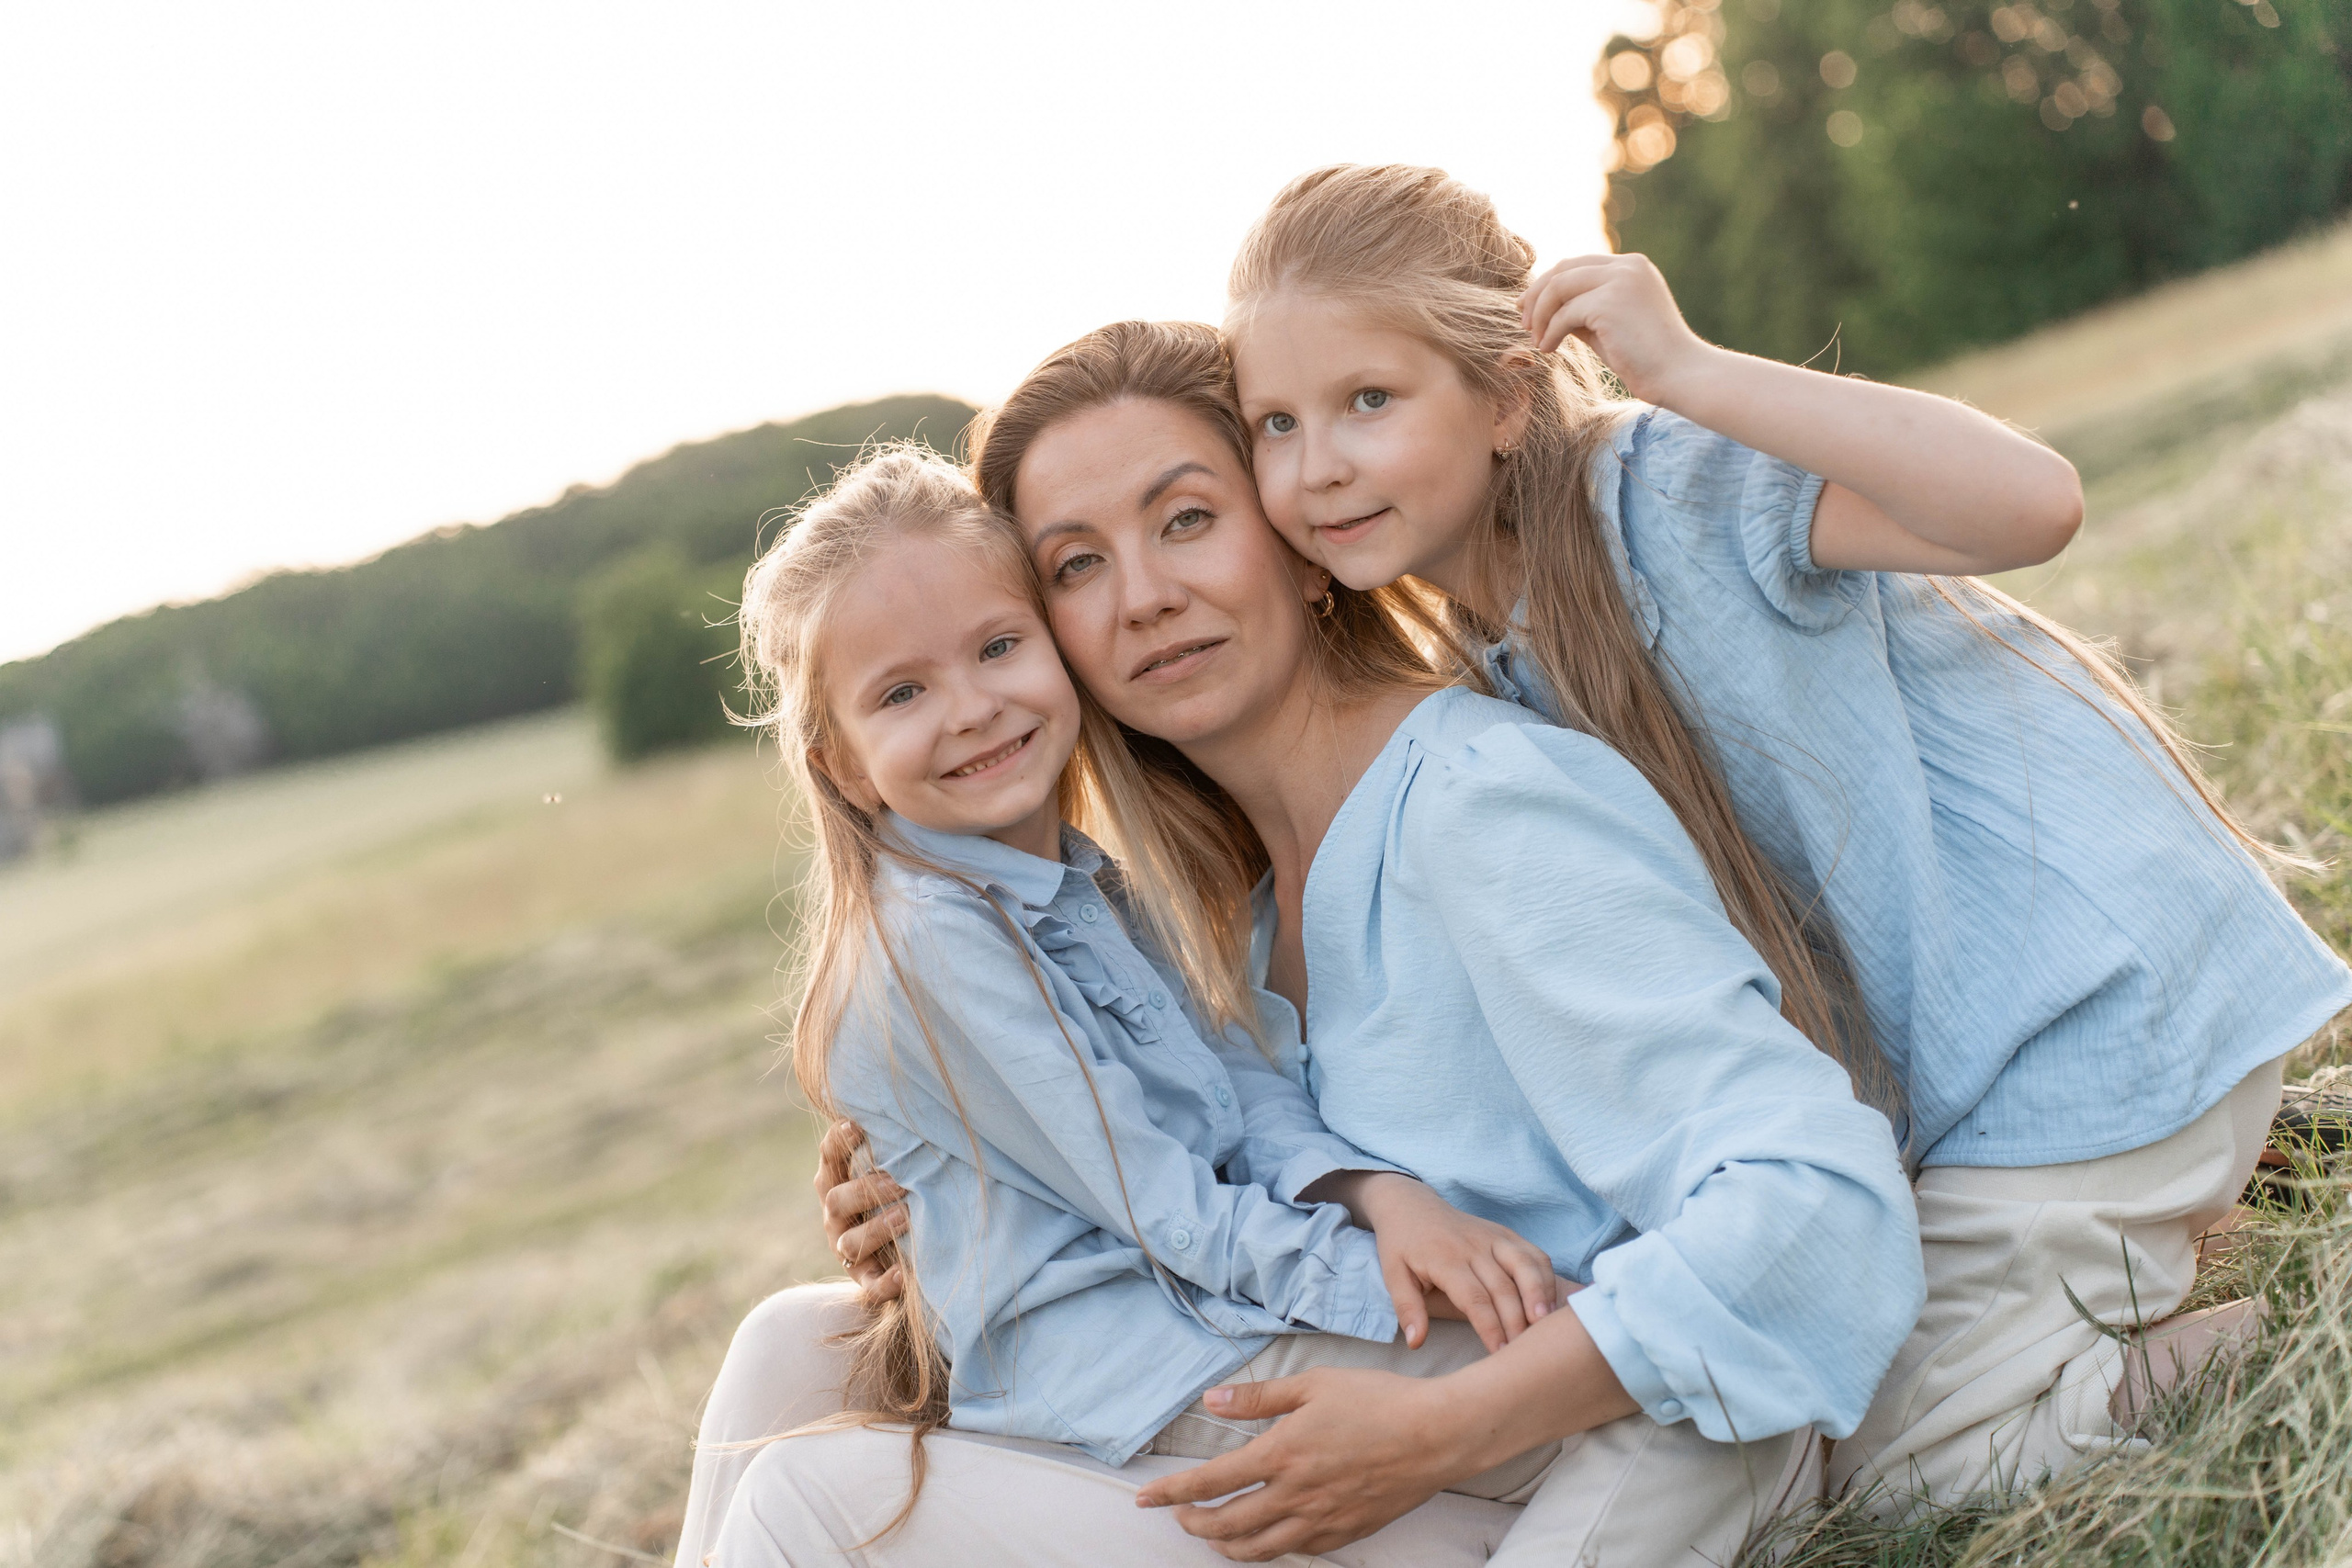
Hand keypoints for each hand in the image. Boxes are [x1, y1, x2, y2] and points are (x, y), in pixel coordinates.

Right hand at [814, 1119, 904, 1306]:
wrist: (904, 1253)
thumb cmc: (899, 1193)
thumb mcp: (890, 1169)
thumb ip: (891, 1148)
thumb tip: (916, 1114)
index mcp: (838, 1182)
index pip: (830, 1158)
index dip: (838, 1142)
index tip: (855, 1126)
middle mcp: (836, 1217)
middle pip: (836, 1200)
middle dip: (866, 1190)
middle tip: (899, 1183)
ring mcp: (847, 1250)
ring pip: (849, 1243)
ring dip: (877, 1229)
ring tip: (906, 1217)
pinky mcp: (866, 1280)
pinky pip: (870, 1285)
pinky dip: (885, 1282)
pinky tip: (903, 1275)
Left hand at [1133, 1369, 1464, 1560]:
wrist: (1435, 1436)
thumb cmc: (1377, 1401)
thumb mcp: (1313, 1385)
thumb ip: (1258, 1397)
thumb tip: (1212, 1400)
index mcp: (1280, 1454)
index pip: (1209, 1482)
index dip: (1171, 1492)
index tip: (1146, 1497)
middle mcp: (1294, 1495)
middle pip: (1225, 1525)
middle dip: (1193, 1523)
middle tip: (1180, 1516)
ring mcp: (1320, 1520)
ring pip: (1257, 1549)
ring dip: (1226, 1545)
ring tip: (1214, 1534)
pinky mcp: (1344, 1533)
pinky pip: (1296, 1551)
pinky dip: (1270, 1548)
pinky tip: (1266, 1536)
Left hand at [1348, 1173, 1558, 1352]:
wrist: (1412, 1206)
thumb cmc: (1402, 1246)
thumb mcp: (1393, 1275)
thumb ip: (1407, 1309)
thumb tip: (1416, 1343)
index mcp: (1445, 1259)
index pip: (1473, 1297)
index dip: (1489, 1327)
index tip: (1499, 1354)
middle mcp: (1474, 1246)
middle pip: (1504, 1287)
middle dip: (1517, 1321)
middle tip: (1525, 1353)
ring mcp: (1493, 1237)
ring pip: (1526, 1265)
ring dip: (1539, 1295)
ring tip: (1546, 1325)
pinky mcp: (1506, 1234)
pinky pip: (1534, 1254)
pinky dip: (1546, 1277)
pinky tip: (1551, 1304)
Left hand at [1517, 252, 1714, 406]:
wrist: (1681, 375)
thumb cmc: (1647, 358)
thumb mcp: (1611, 325)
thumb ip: (1585, 310)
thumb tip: (1546, 308)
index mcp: (1632, 266)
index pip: (1577, 264)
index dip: (1547, 283)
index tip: (1527, 307)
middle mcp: (1627, 266)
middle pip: (1564, 269)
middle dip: (1536, 294)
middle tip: (1522, 321)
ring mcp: (1620, 280)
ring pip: (1559, 288)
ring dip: (1540, 315)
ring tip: (1535, 340)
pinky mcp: (1610, 302)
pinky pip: (1565, 314)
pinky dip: (1549, 332)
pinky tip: (1547, 349)